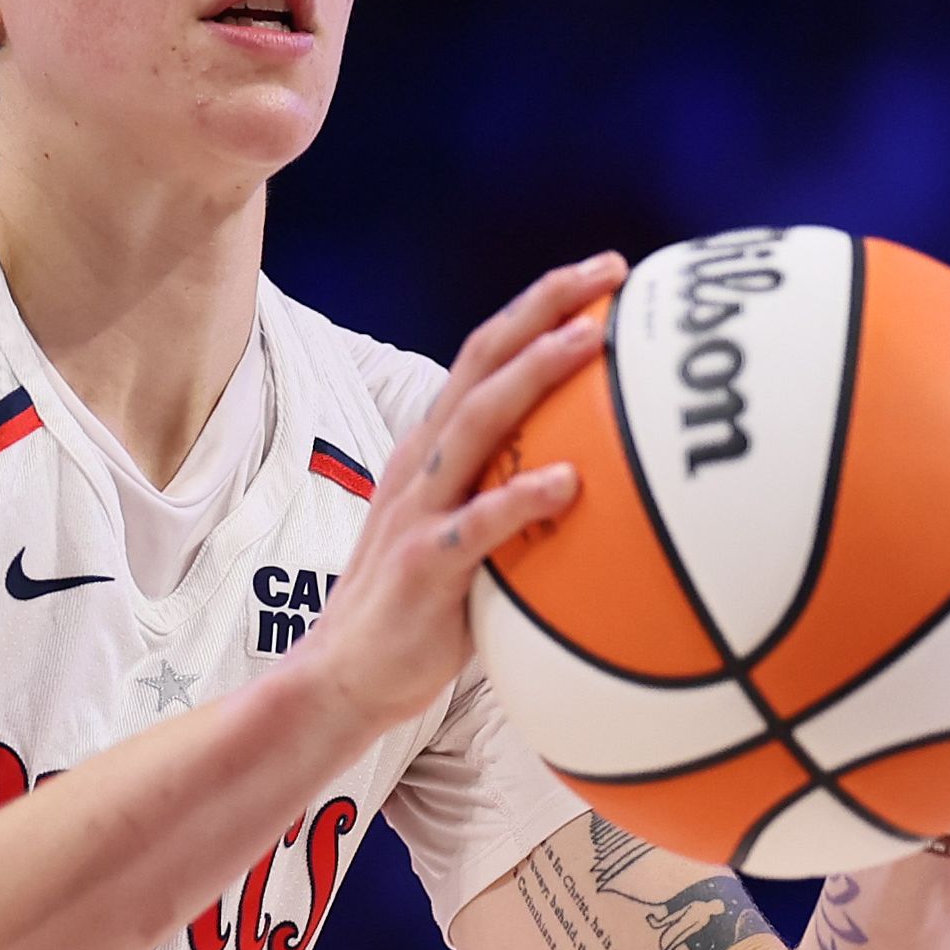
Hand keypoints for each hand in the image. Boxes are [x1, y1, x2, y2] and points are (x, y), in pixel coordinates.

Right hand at [296, 253, 625, 735]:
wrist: (344, 676)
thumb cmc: (420, 608)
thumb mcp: (464, 531)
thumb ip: (507, 492)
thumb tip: (595, 475)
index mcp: (432, 448)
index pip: (485, 356)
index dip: (538, 307)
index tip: (602, 275)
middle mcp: (422, 463)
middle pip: (481, 364)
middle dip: (543, 310)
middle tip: (606, 274)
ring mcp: (420, 510)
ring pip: (476, 424)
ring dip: (533, 376)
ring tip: (589, 342)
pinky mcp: (425, 565)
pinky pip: (477, 525)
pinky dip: (521, 498)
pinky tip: (569, 481)